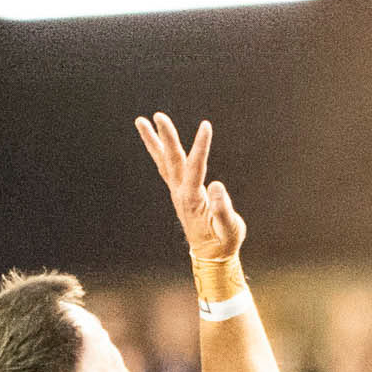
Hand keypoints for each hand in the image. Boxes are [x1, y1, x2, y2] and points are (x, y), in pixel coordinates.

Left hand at [135, 113, 245, 259]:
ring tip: (141, 121)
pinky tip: (156, 142)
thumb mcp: (230, 229)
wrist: (211, 256)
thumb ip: (223, 209)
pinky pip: (165, 167)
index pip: (196, 167)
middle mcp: (181, 193)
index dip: (201, 146)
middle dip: (166, 136)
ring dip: (152, 141)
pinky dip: (159, 152)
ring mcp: (177, 192)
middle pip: (172, 160)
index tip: (206, 125)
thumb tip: (216, 185)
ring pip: (163, 161)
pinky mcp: (179, 192)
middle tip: (158, 115)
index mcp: (194, 199)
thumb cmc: (223, 242)